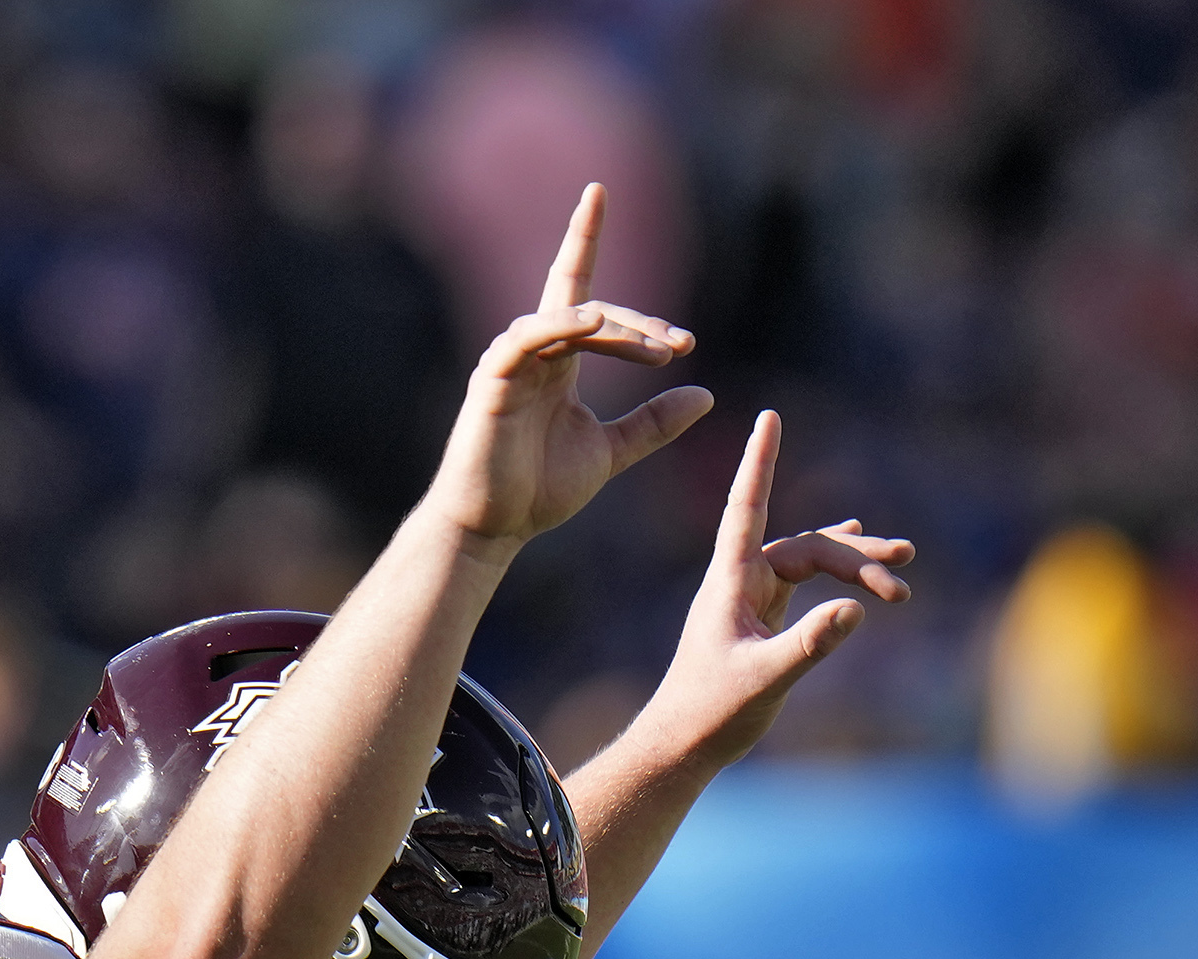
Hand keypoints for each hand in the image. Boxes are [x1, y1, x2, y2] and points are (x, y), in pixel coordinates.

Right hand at [426, 183, 709, 549]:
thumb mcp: (611, 452)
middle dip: (641, 325)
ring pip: (569, 319)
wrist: (492, 529)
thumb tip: (706, 395)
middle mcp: (533, 354)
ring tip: (662, 352)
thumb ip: (653, 424)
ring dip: (620, 330)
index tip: (599, 190)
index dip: (583, 237)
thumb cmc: (536, 493)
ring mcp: (511, 363)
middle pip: (592, 307)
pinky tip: (595, 320)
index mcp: (557, 363)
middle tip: (684, 346)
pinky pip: (528, 336)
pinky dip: (561, 323)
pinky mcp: (494, 380)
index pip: (575, 287)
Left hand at [634, 408, 914, 772]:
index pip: (746, 508)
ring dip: (853, 563)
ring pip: (809, 561)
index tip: (769, 417)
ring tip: (904, 561)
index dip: (761, 462)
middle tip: (902, 580)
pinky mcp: (761, 614)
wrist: (682, 744)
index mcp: (729, 582)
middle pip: (805, 547)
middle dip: (854, 560)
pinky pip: (804, 577)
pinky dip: (835, 569)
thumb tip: (855, 610)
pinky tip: (860, 552)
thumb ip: (808, 646)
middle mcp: (739, 579)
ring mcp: (750, 595)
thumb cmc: (710, 713)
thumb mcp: (764, 680)